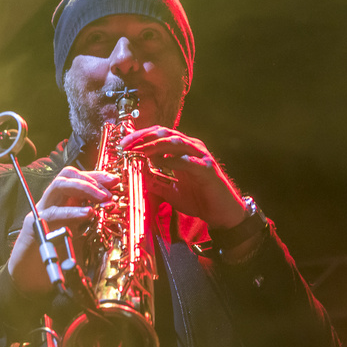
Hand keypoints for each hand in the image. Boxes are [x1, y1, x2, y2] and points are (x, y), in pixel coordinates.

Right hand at [7, 167, 117, 295]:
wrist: (29, 281)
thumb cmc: (55, 259)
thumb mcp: (79, 237)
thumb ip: (92, 221)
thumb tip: (112, 207)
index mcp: (62, 204)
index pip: (78, 178)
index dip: (97, 176)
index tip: (114, 181)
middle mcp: (51, 204)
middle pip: (68, 176)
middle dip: (91, 179)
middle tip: (108, 192)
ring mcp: (41, 213)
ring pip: (59, 186)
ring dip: (83, 187)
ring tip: (101, 198)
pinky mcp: (34, 226)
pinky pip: (53, 213)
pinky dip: (72, 211)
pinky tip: (87, 214)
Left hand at [120, 126, 246, 229]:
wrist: (222, 213)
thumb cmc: (199, 199)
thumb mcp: (170, 191)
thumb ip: (154, 182)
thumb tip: (135, 176)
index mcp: (182, 150)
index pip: (158, 135)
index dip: (140, 136)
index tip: (123, 144)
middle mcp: (192, 148)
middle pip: (164, 133)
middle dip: (143, 137)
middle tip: (127, 145)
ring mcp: (201, 157)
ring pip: (175, 143)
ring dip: (155, 145)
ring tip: (139, 150)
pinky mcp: (208, 169)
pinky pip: (189, 161)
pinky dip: (174, 161)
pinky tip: (162, 163)